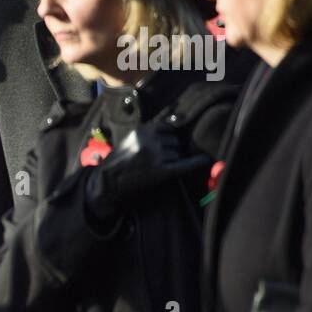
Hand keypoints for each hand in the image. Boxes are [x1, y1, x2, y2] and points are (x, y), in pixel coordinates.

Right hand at [85, 123, 208, 221]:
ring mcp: (155, 156)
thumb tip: (174, 126)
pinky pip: (184, 165)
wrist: (106, 186)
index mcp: (141, 131)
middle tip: (154, 162)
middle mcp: (149, 141)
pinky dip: (196, 163)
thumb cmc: (117, 165)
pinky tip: (205, 160)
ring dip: (171, 161)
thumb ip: (146, 135)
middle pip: (175, 141)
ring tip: (154, 169)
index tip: (164, 146)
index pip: (168, 128)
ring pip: (177, 154)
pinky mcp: (160, 172)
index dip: (168, 138)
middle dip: (170, 150)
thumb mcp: (128, 142)